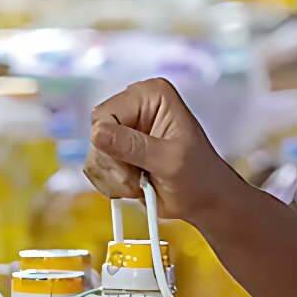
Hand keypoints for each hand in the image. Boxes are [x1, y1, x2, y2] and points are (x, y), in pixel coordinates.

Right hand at [88, 78, 246, 225]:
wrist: (203, 201)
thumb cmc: (199, 176)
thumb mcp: (170, 160)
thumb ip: (135, 146)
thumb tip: (98, 132)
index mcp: (152, 95)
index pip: (106, 113)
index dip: (111, 142)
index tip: (132, 163)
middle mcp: (135, 107)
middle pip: (95, 133)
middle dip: (113, 163)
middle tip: (138, 178)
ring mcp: (124, 131)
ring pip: (93, 153)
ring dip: (114, 177)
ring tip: (140, 183)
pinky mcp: (117, 152)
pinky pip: (95, 167)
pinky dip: (111, 183)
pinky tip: (134, 186)